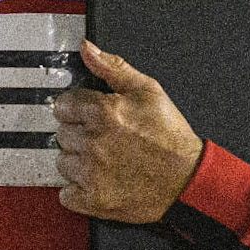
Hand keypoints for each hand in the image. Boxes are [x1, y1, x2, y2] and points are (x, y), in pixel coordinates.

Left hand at [50, 42, 203, 222]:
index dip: (77, 110)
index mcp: (103, 111)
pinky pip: (66, 194)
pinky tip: (99, 182)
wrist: (188, 178)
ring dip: (78, 163)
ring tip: (104, 161)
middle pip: (62, 134)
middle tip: (103, 140)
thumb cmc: (171, 136)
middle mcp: (93, 141)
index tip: (89, 117)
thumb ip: (113, 67)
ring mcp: (92, 172)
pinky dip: (79, 191)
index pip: (63, 106)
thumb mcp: (148, 90)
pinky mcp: (93, 199)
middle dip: (79, 135)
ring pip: (63, 163)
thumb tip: (88, 49)